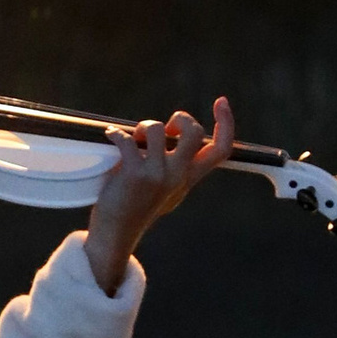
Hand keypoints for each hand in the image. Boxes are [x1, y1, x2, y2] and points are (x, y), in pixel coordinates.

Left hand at [85, 98, 234, 297]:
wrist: (117, 234)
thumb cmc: (137, 206)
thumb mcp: (167, 189)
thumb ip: (176, 165)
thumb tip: (171, 133)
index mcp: (189, 178)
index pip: (221, 150)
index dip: (226, 123)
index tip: (221, 102)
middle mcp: (178, 176)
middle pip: (195, 132)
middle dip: (180, 118)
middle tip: (165, 129)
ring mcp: (158, 175)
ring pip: (158, 130)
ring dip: (143, 127)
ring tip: (132, 140)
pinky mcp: (136, 175)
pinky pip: (127, 139)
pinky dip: (115, 134)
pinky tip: (110, 138)